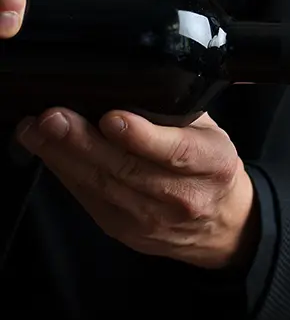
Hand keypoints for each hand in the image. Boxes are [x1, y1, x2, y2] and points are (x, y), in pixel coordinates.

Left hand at [17, 108, 258, 269]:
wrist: (221, 223)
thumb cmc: (210, 168)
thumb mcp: (210, 134)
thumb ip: (174, 113)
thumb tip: (122, 88)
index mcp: (214, 165)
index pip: (179, 153)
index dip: (144, 137)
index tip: (113, 119)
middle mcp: (186, 197)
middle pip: (130, 170)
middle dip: (86, 142)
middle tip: (54, 117)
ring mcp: (154, 220)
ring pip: (103, 186)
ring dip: (65, 156)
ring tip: (37, 130)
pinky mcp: (128, 232)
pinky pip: (91, 200)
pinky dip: (65, 172)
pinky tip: (47, 150)